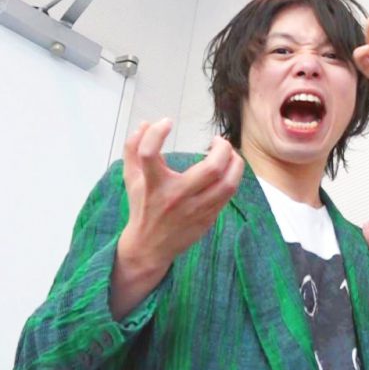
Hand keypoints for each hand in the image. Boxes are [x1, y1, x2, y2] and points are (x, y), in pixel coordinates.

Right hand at [118, 119, 244, 270]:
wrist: (150, 247)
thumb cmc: (142, 208)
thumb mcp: (132, 179)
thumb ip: (133, 150)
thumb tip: (144, 124)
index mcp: (152, 185)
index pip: (149, 154)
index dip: (156, 134)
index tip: (166, 122)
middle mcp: (175, 196)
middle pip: (211, 169)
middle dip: (222, 148)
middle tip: (218, 141)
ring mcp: (195, 209)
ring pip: (227, 183)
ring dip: (235, 163)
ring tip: (229, 153)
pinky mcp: (208, 217)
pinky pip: (229, 194)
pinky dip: (233, 177)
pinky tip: (229, 168)